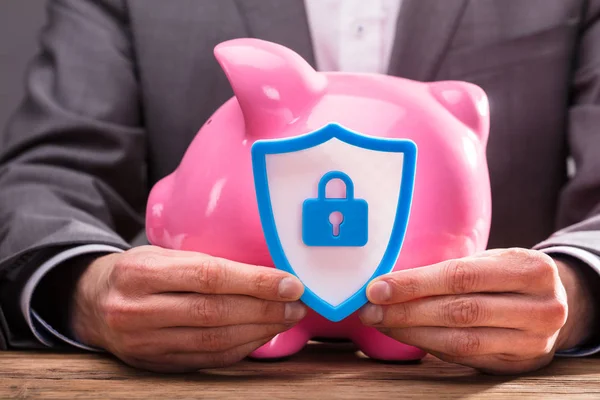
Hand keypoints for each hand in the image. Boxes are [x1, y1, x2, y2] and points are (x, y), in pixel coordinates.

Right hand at [70, 245, 306, 371]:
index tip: (290, 283)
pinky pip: (207, 359)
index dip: (255, 281)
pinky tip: (262, 335)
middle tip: (296, 304)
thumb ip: (203, 263)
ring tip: (286, 318)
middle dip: (265, 309)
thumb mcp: (159, 254)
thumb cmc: (137, 272)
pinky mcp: (154, 364)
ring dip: (259, 330)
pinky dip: (241, 348)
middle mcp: (137, 310)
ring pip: (214, 340)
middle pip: (214, 312)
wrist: (92, 304)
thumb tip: (265, 273)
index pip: (208, 276)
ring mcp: (144, 342)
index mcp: (140, 272)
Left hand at [358, 248, 595, 374]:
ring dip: (412, 332)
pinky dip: (430, 345)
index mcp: (530, 269)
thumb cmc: (510, 276)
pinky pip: (466, 356)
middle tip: (370, 309)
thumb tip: (389, 282)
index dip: (414, 284)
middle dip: (406, 311)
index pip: (461, 276)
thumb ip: (454, 271)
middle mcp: (540, 307)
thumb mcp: (494, 261)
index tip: (377, 288)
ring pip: (461, 340)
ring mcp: (533, 341)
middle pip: (459, 311)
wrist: (556, 304)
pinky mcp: (519, 364)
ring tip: (382, 322)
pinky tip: (407, 335)